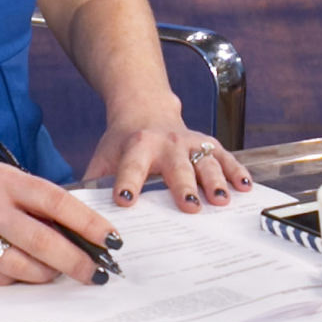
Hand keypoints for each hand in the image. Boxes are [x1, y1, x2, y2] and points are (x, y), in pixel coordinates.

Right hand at [0, 162, 117, 286]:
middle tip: (96, 272)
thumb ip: (34, 203)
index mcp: (3, 179)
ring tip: (56, 273)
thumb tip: (80, 232)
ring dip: (47, 274)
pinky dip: (16, 279)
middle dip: (77, 261)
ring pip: (23, 266)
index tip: (111, 239)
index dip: (89, 224)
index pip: (56, 202)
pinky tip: (21, 273)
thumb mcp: (0, 182)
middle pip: (43, 240)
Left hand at [81, 117, 252, 212]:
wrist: (144, 108)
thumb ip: (92, 183)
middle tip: (189, 206)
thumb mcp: (103, 156)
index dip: (127, 183)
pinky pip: (226, 157)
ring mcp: (189, 143)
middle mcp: (165, 143)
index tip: (124, 200)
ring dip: (215, 180)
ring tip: (222, 200)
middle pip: (176, 167)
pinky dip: (237, 171)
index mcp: (136, 147)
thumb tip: (75, 213)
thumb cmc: (123, 142)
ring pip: (205, 161)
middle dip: (183, 186)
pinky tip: (246, 187)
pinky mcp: (208, 144)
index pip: (130, 167)